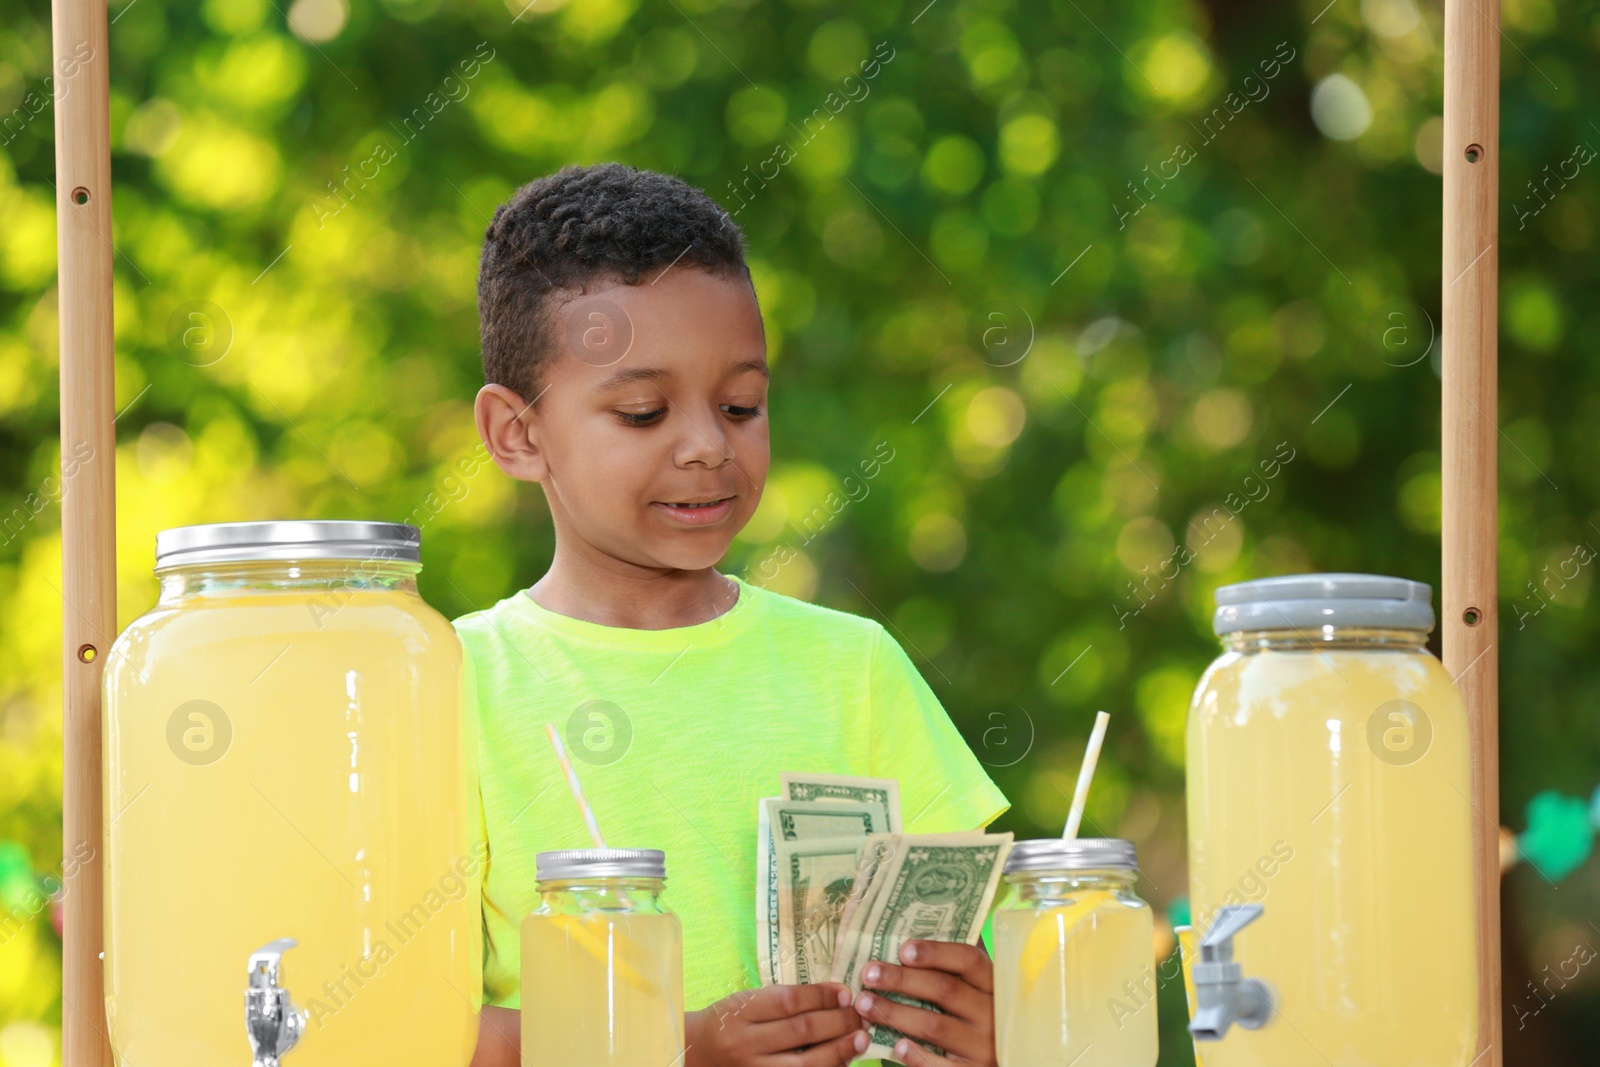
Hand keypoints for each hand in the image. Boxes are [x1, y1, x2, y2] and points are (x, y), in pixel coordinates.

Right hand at [685, 982, 869, 1066]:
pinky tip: (843, 1062)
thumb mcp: (747, 1000)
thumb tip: (836, 995)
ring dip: (840, 1050)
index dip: (822, 996)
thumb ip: (785, 999)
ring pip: (807, 1064)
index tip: (846, 992)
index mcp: (740, 1012)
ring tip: (861, 1038)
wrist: (701, 1054)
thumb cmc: (730, 1020)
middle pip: (802, 1031)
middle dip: (839, 1021)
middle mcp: (746, 1044)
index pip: (788, 1001)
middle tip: (862, 1014)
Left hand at [853, 940, 995, 1065]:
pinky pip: (940, 1065)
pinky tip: (897, 1046)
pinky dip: (917, 1055)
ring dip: (895, 1013)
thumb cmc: (976, 1019)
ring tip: (864, 1004)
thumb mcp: (975, 994)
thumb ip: (951, 975)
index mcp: (994, 986)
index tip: (902, 950)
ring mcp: (985, 1047)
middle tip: (868, 974)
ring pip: (935, 1025)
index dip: (936, 952)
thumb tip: (901, 953)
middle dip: (902, 980)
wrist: (1004, 1059)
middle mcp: (993, 1015)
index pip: (969, 960)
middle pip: (945, 990)